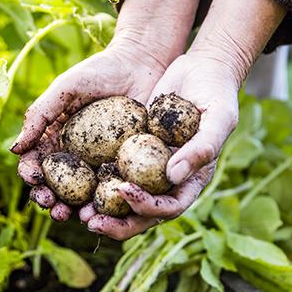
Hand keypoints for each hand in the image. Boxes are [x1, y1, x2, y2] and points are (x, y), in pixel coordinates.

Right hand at [11, 0, 203, 221]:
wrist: (143, 63)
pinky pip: (114, 189)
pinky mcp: (126, 166)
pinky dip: (106, 204)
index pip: (36, 163)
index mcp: (55, 138)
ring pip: (82, 195)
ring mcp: (100, 164)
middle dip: (49, 201)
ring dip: (73, 210)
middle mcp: (75, 156)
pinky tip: (103, 210)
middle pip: (56, 187)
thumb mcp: (66, 88)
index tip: (34, 180)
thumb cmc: (101, 70)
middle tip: (52, 207)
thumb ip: (40, 115)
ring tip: (73, 215)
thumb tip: (16, 149)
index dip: (30, 176)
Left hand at [83, 51, 238, 238]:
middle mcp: (168, 179)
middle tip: (89, 221)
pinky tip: (73, 176)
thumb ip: (201, 148)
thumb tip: (172, 176)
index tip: (124, 191)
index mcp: (191, 180)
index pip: (168, 206)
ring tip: (76, 211)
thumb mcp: (218, 119)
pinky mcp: (133, 149)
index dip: (146, 207)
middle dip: (116, 223)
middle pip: (142, 213)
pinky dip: (96, 177)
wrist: (202, 68)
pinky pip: (113, 167)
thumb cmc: (217, 93)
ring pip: (124, 197)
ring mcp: (149, 166)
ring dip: (101, 208)